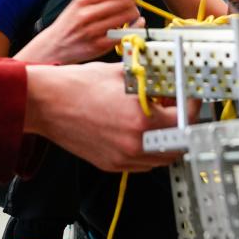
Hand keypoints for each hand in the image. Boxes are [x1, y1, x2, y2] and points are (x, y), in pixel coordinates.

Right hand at [25, 0, 142, 63]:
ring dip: (134, 14)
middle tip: (132, 3)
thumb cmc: (69, 23)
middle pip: (123, 1)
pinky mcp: (100, 46)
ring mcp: (94, 31)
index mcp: (82, 0)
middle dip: (132, 1)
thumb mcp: (77, 2)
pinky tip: (133, 25)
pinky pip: (125, 33)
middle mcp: (87, 14)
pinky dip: (135, 28)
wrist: (53, 47)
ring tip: (130, 15)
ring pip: (127, 16)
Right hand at [25, 63, 181, 171]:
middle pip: (180, 145)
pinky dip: (149, 150)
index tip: (190, 97)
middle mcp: (136, 145)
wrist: (46, 103)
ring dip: (168, 141)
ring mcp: (123, 158)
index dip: (192, 106)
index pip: (186, 118)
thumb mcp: (123, 74)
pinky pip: (142, 163)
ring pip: (162, 158)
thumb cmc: (79, 85)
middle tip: (179, 110)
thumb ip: (151, 80)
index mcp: (143, 121)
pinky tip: (140, 132)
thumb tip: (170, 78)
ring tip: (159, 121)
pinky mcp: (110, 164)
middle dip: (184, 126)